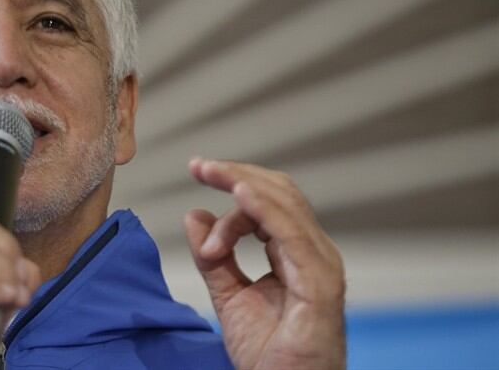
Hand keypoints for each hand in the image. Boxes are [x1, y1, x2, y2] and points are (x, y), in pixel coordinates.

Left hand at [183, 159, 345, 369]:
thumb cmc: (269, 354)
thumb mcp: (229, 296)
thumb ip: (213, 257)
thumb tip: (195, 214)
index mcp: (296, 253)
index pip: (268, 201)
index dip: (232, 183)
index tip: (196, 171)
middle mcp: (313, 253)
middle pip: (279, 194)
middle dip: (237, 174)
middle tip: (200, 165)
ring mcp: (320, 266)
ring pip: (285, 207)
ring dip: (243, 185)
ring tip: (211, 174)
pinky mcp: (320, 285)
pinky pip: (293, 236)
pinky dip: (266, 211)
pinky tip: (240, 195)